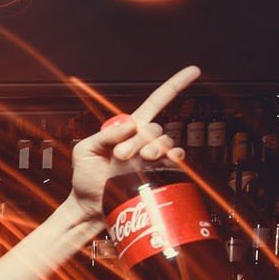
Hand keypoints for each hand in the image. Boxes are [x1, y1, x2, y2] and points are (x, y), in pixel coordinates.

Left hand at [68, 65, 200, 223]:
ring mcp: (152, 158)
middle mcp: (143, 142)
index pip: (154, 103)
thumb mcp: (85, 150)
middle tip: (120, 155)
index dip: (174, 86)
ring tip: (135, 162)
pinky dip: (175, 157)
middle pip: (154, 129)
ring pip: (163, 143)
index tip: (193, 72)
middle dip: (138, 140)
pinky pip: (175, 160)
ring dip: (151, 149)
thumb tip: (130, 125)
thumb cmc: (85, 179)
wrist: (89, 207)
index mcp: (127, 130)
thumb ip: (104, 135)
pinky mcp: (159, 174)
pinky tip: (168, 159)